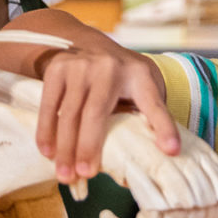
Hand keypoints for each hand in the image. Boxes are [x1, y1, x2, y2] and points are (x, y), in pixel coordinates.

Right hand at [34, 45, 178, 187]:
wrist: (87, 43)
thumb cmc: (120, 78)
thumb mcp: (141, 87)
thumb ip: (146, 115)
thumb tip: (155, 158)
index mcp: (140, 75)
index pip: (154, 104)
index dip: (164, 127)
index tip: (170, 150)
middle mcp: (109, 67)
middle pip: (96, 113)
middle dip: (89, 147)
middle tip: (85, 175)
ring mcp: (80, 66)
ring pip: (69, 113)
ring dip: (65, 147)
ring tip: (65, 174)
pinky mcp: (57, 69)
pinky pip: (49, 105)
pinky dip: (46, 131)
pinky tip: (47, 152)